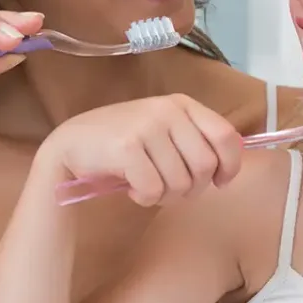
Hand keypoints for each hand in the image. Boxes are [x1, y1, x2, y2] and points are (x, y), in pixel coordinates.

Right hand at [39, 94, 242, 206]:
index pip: (225, 136)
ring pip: (181, 183)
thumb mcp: (164, 130)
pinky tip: (131, 188)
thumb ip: (194, 140)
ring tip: (147, 185)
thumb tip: (227, 170)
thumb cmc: (124, 143)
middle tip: (170, 189)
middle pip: (205, 166)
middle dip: (191, 188)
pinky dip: (144, 198)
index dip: (230, 165)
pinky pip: (154, 190)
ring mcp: (147, 126)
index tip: (220, 181)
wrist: (73, 144)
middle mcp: (168, 110)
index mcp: (182, 103)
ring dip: (165, 196)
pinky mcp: (128, 147)